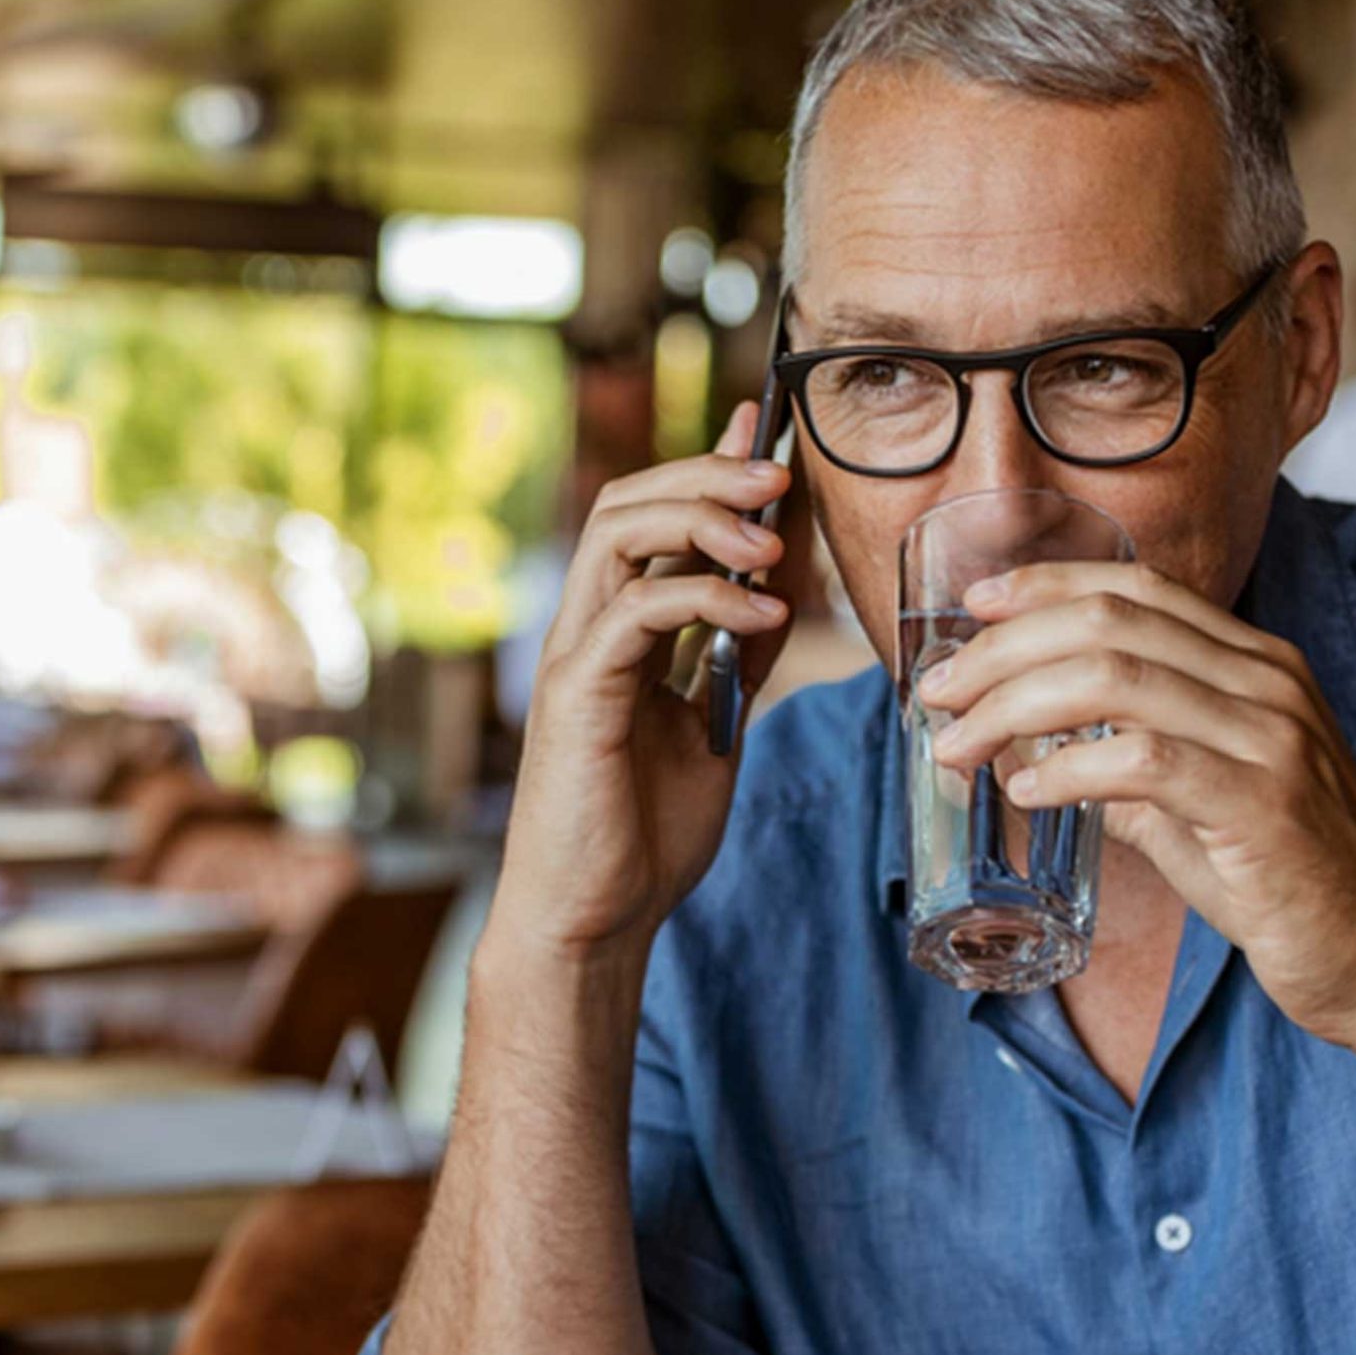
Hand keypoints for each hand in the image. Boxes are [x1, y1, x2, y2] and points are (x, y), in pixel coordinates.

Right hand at [494, 403, 798, 960]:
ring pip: (618, 533)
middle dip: (706, 474)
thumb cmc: (645, 838)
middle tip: (778, 475)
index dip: (706, 466)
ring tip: (772, 542)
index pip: (652, 518)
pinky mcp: (578, 695)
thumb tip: (780, 589)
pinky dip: (705, 597)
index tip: (767, 433)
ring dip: (702, 518)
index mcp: (616, 632)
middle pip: (627, 502)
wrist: (596, 922)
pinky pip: (636, 610)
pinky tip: (763, 615)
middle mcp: (586, 629)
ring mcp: (575, 657)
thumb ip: (739, 657)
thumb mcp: (717, 726)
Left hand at [911, 560, 1355, 1052]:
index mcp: (1255, 666)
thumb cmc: (1291, 886)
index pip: (1137, 588)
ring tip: (957, 744)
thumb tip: (1039, 760)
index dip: (1045, 586)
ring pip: (1116, 675)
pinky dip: (1067, 769)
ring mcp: (1270, 737)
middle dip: (1004, 649)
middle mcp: (1267, 682)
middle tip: (938, 694)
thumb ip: (1129, 774)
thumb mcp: (1199, 810)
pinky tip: (1024, 793)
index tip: (973, 607)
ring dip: (1014, 704)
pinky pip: (1143, 759)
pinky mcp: (1262, 804)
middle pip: (1110, 621)